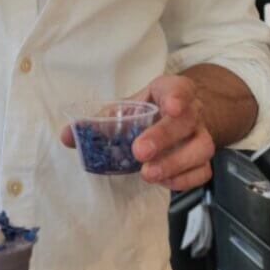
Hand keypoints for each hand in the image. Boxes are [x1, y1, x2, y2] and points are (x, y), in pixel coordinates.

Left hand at [60, 75, 213, 190]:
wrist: (172, 120)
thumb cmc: (144, 113)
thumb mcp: (122, 111)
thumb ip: (96, 122)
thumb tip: (67, 135)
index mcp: (168, 92)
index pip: (180, 87)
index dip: (178, 95)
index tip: (170, 106)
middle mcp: (191, 112)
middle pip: (188, 121)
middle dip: (164, 137)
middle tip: (139, 152)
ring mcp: (200, 136)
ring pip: (202, 148)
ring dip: (175, 163)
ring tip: (148, 174)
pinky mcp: (202, 159)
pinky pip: (203, 171)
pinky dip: (184, 179)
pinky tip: (164, 182)